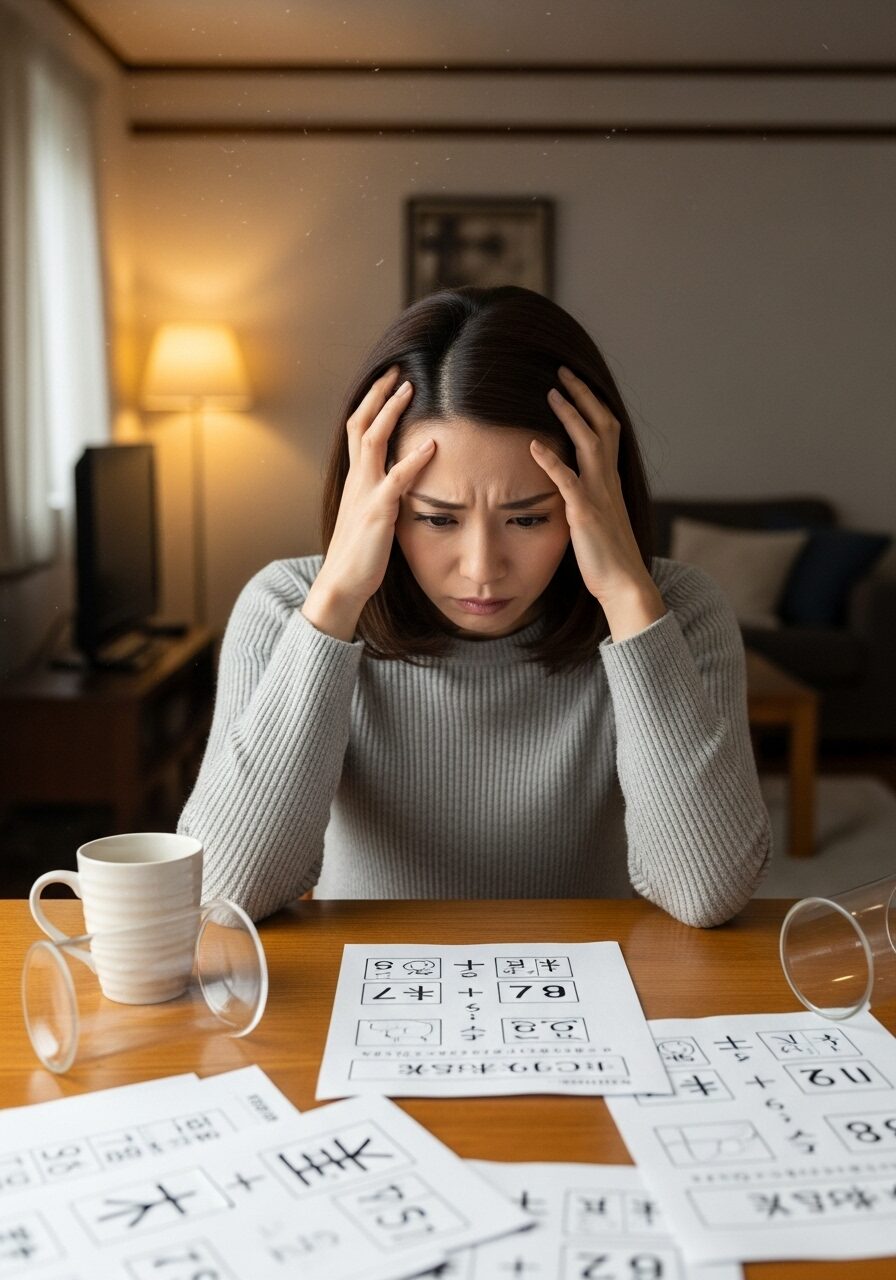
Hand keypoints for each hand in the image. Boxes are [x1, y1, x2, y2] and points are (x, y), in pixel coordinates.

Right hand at [312, 366, 435, 609]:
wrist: (342, 582)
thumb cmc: (360, 553)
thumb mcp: (372, 514)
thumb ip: (383, 493)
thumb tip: (404, 481)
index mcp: (355, 479)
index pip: (359, 429)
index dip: (373, 402)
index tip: (389, 380)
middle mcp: (357, 479)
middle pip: (361, 423)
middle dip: (379, 394)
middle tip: (397, 369)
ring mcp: (365, 493)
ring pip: (372, 440)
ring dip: (391, 412)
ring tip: (410, 388)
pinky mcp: (378, 512)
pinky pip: (395, 480)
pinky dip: (413, 461)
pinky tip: (431, 447)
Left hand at [530, 366, 665, 640]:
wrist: (624, 584)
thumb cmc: (607, 557)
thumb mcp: (598, 519)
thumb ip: (587, 497)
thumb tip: (570, 486)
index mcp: (611, 481)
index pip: (607, 431)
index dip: (592, 405)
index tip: (575, 384)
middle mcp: (608, 481)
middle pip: (602, 425)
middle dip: (584, 396)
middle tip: (563, 372)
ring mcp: (599, 495)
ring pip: (589, 443)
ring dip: (571, 415)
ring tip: (552, 393)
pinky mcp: (586, 514)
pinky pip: (568, 481)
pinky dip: (551, 461)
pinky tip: (534, 446)